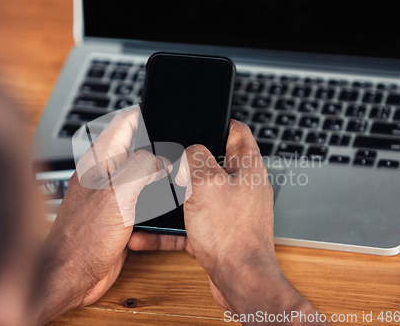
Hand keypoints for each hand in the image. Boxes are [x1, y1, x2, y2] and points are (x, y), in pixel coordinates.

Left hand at [31, 108, 170, 324]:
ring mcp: (112, 194)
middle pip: (137, 147)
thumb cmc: (82, 238)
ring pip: (142, 172)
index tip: (167, 110)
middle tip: (179, 146)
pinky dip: (156, 196)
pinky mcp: (119, 214)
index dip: (145, 113)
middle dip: (159, 145)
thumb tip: (164, 161)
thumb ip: (141, 169)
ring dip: (159, 172)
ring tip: (176, 172)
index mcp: (99, 160)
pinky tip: (165, 201)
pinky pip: (143, 196)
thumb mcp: (117, 194)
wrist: (72, 277)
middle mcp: (105, 173)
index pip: (124, 123)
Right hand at [129, 119, 275, 310]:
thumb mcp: (206, 183)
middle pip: (214, 160)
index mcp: (247, 166)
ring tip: (157, 193)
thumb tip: (189, 150)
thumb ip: (195, 158)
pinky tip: (152, 231)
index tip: (198, 118)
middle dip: (187, 159)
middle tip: (168, 158)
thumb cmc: (231, 235)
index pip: (237, 130)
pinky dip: (173, 224)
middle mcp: (242, 185)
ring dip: (176, 194)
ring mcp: (231, 208)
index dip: (217, 120)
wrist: (239, 281)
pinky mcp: (219, 229)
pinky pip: (192, 220)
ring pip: (199, 191)